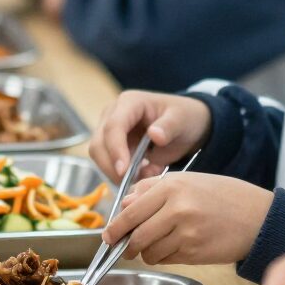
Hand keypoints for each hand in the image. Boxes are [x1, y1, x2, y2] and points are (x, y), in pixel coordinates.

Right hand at [89, 90, 211, 180]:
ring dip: (118, 173)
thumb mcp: (182, 120)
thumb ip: (169, 126)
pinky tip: (145, 174)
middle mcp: (113, 114)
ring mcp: (110, 130)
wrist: (185, 125)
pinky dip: (124, 175)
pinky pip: (109, 164)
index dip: (115, 149)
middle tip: (136, 182)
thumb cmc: (184, 117)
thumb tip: (154, 135)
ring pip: (100, 156)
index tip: (124, 171)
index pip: (113, 126)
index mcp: (129, 102)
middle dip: (113, 167)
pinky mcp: (112, 146)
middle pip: (99, 143)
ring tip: (148, 174)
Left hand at [103, 172, 270, 267]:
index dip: (115, 227)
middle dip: (126, 245)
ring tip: (157, 245)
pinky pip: (166, 259)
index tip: (108, 235)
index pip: (131, 210)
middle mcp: (176, 208)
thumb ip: (151, 189)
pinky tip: (174, 248)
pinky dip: (163, 257)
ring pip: (149, 251)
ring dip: (146, 253)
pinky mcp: (194, 252)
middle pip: (136, 234)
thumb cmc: (223, 196)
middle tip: (124, 248)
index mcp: (171, 186)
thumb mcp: (187, 181)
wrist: (258, 217)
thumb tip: (124, 203)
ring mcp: (186, 232)